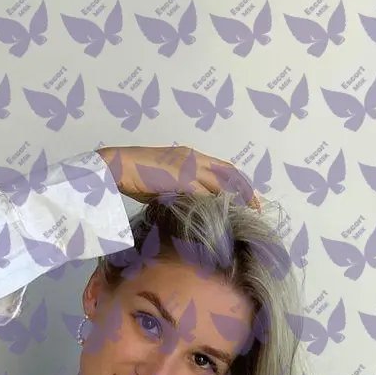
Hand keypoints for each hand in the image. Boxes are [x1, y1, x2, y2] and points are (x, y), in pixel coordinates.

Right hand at [97, 144, 261, 210]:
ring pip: (221, 185)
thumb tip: (191, 208)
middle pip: (229, 174)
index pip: (223, 167)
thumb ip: (180, 190)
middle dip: (246, 192)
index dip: (239, 182)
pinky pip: (205, 196)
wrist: (118, 166)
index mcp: (190, 155)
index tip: (249, 197)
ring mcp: (189, 168)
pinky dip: (215, 207)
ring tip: (245, 217)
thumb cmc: (135, 175)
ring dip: (234, 202)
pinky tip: (222, 219)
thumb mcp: (164, 180)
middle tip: (257, 208)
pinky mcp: (182, 180)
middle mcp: (194, 158)